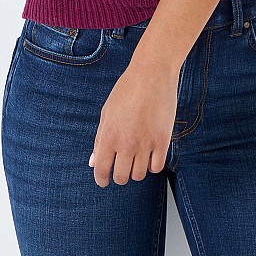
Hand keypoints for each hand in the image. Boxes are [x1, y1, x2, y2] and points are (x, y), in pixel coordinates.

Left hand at [88, 61, 177, 186]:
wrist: (152, 74)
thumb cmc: (127, 89)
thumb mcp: (106, 111)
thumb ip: (99, 138)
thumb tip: (92, 162)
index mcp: (108, 135)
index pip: (101, 170)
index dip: (101, 179)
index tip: (104, 181)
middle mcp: (126, 142)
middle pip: (121, 177)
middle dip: (119, 175)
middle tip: (122, 166)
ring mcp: (145, 143)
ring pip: (139, 175)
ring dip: (136, 170)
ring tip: (137, 157)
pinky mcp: (162, 141)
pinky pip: (157, 167)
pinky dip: (152, 165)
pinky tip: (150, 154)